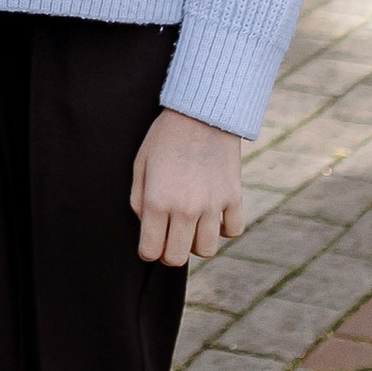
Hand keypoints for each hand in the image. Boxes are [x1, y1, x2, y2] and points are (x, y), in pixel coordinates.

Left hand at [132, 109, 245, 264]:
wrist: (201, 113)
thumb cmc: (165, 137)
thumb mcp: (140, 164)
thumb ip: (138, 200)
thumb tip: (146, 226)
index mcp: (157, 201)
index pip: (150, 251)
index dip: (147, 251)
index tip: (150, 244)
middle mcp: (184, 209)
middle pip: (177, 257)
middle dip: (169, 253)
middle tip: (169, 239)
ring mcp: (212, 205)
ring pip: (206, 250)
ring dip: (196, 243)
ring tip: (191, 227)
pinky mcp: (233, 197)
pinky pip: (233, 231)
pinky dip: (224, 229)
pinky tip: (214, 217)